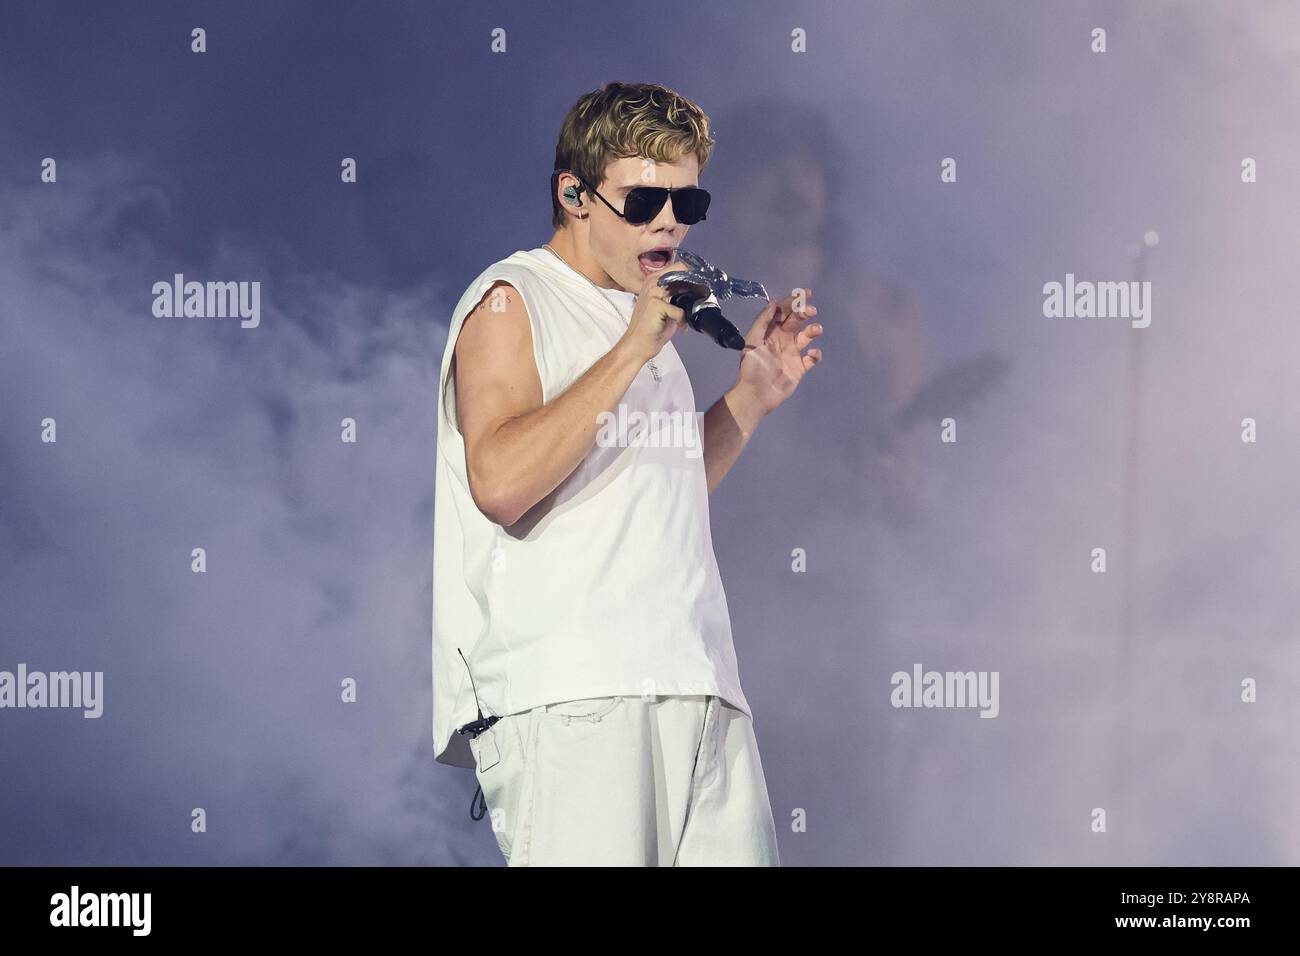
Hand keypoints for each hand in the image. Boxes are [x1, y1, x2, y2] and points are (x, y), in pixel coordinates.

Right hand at [619, 263, 686, 363]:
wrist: (637, 345)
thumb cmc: (650, 328)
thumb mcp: (664, 306)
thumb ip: (675, 295)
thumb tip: (694, 292)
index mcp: (653, 280)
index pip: (678, 267)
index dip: (692, 276)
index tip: (698, 286)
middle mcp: (652, 282)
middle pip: (681, 272)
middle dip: (694, 287)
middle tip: (695, 302)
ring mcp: (652, 292)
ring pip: (682, 289)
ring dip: (688, 304)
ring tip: (683, 317)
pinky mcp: (656, 304)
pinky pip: (680, 311)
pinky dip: (681, 321)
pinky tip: (678, 327)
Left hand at [733, 287, 822, 415]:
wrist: (756, 395)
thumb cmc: (751, 368)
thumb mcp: (751, 341)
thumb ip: (762, 321)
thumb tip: (773, 303)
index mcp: (770, 332)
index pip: (783, 312)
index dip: (793, 301)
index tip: (804, 293)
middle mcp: (782, 339)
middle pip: (796, 320)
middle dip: (804, 312)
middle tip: (811, 310)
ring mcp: (792, 353)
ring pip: (807, 336)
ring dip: (813, 330)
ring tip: (816, 330)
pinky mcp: (800, 367)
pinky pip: (812, 358)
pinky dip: (816, 354)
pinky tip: (812, 354)